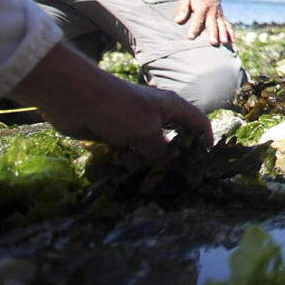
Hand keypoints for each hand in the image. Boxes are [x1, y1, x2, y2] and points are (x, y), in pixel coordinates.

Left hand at [13, 43, 212, 162]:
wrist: (77, 99)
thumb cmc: (119, 108)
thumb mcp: (147, 132)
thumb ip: (159, 152)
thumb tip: (161, 168)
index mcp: (171, 107)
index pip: (198, 122)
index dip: (206, 139)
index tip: (206, 160)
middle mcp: (157, 115)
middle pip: (176, 137)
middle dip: (178, 158)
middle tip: (179, 180)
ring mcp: (136, 125)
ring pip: (152, 148)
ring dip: (152, 165)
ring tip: (154, 185)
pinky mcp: (118, 135)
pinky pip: (132, 153)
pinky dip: (133, 165)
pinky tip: (132, 179)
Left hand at [175, 0, 232, 46]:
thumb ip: (182, 9)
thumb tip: (178, 21)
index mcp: (202, 7)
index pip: (198, 19)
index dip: (194, 28)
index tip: (191, 37)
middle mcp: (212, 12)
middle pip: (213, 24)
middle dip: (213, 34)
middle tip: (213, 43)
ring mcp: (219, 15)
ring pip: (222, 25)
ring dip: (223, 34)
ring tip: (224, 43)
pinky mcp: (223, 18)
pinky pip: (227, 26)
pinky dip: (230, 34)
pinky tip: (232, 42)